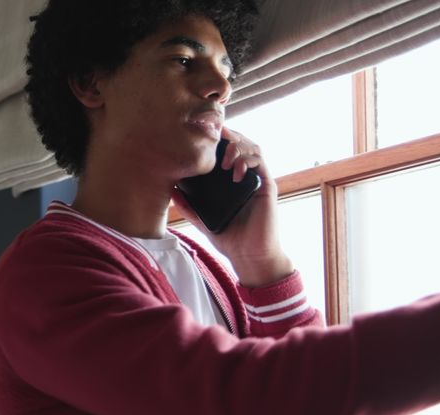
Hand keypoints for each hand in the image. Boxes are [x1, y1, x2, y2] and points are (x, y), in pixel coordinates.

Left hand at [172, 126, 293, 286]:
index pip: (227, 151)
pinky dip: (248, 162)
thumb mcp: (203, 221)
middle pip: (242, 143)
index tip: (204, 134)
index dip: (219, 139)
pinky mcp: (267, 187)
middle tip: (215, 138)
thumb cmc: (229, 238)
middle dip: (229, 136)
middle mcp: (246, 176)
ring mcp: (257, 180)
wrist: (249, 256)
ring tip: (224, 157)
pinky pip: (261, 165)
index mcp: (231, 181)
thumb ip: (189, 206)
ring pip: (253, 149)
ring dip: (238, 147)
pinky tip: (235, 172)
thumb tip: (171, 190)